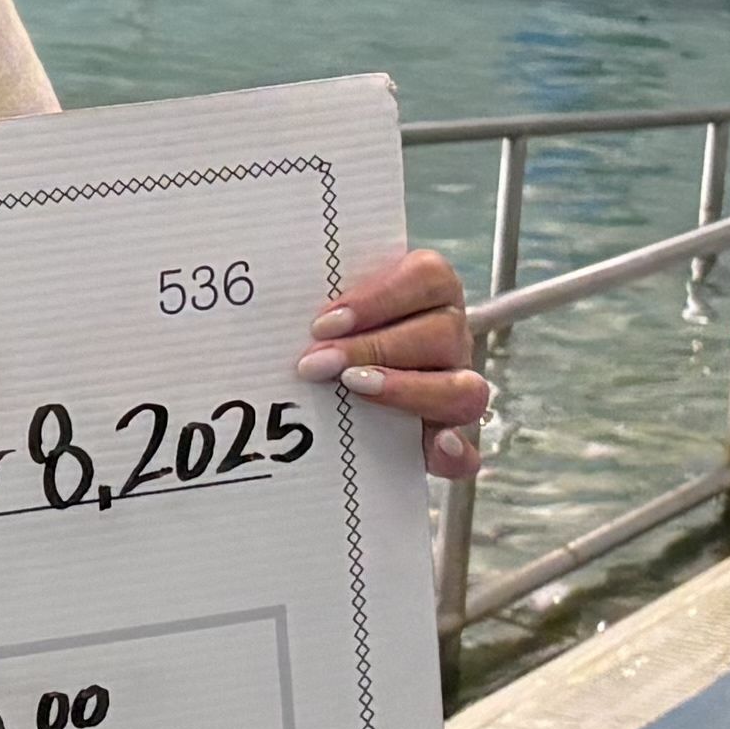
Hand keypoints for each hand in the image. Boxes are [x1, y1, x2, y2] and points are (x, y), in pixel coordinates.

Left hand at [298, 250, 490, 481]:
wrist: (334, 373)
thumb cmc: (326, 326)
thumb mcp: (325, 301)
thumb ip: (314, 291)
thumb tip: (262, 288)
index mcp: (430, 289)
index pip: (428, 277)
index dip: (380, 298)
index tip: (324, 321)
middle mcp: (450, 335)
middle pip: (442, 333)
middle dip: (374, 348)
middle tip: (316, 363)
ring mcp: (456, 386)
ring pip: (463, 388)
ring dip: (406, 389)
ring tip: (352, 389)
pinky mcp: (446, 436)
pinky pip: (468, 451)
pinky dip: (455, 451)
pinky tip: (435, 446)